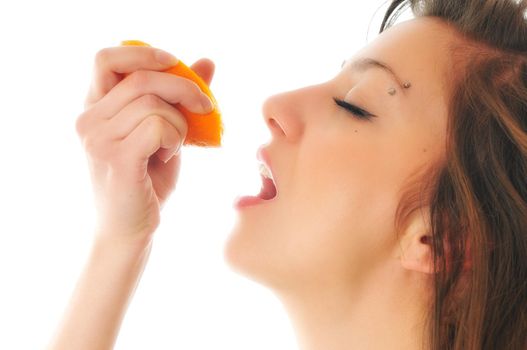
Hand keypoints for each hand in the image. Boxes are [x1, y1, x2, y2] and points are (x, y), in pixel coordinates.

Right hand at [75, 44, 214, 244]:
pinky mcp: (116, 158)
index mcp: (94, 108)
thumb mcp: (165, 130)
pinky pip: (158, 126)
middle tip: (206, 106)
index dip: (143, 54)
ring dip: (180, 123)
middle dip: (184, 87)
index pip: (106, 59)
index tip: (175, 63)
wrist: (130, 230)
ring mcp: (98, 139)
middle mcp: (88, 119)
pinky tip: (169, 155)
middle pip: (141, 78)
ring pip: (153, 104)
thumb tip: (207, 61)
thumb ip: (179, 96)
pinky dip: (175, 138)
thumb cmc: (147, 180)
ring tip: (175, 145)